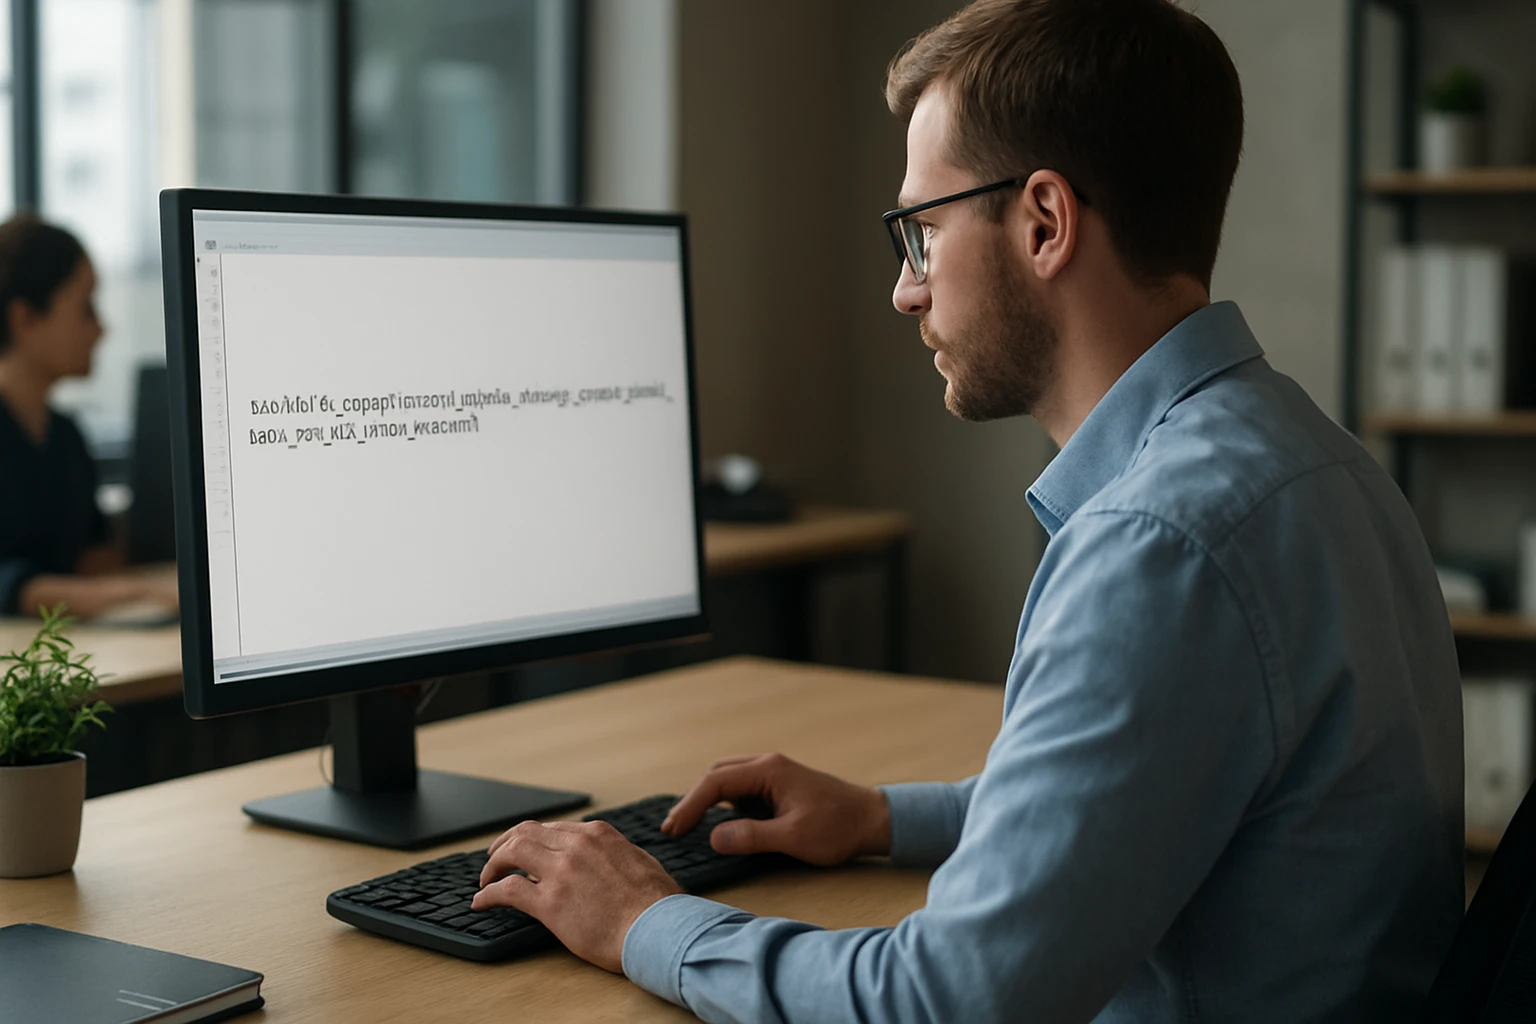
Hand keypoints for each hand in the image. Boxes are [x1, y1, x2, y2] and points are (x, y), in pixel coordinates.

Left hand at [472, 820, 682, 972]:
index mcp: (598, 834)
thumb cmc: (658, 904)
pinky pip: (507, 890)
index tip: (524, 849)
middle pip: (526, 832)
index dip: (532, 838)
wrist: (660, 929)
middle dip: (504, 843)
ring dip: (492, 865)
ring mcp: (561, 871)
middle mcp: (576, 845)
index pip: (552, 828)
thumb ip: (615, 854)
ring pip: (511, 853)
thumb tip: (606, 858)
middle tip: (494, 858)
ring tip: (485, 879)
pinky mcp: (550, 902)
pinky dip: (488, 894)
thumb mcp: (639, 862)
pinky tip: (481, 902)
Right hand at [662, 753, 890, 865]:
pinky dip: (723, 802)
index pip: (716, 782)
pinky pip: (741, 789)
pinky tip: (717, 821)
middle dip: (692, 800)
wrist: (871, 821)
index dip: (690, 806)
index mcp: (769, 770)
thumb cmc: (838, 828)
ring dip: (706, 799)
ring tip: (687, 825)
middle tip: (673, 828)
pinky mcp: (778, 786)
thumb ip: (752, 836)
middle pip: (717, 774)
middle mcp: (768, 765)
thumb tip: (713, 837)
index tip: (674, 829)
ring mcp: (773, 774)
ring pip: (727, 779)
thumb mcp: (794, 837)